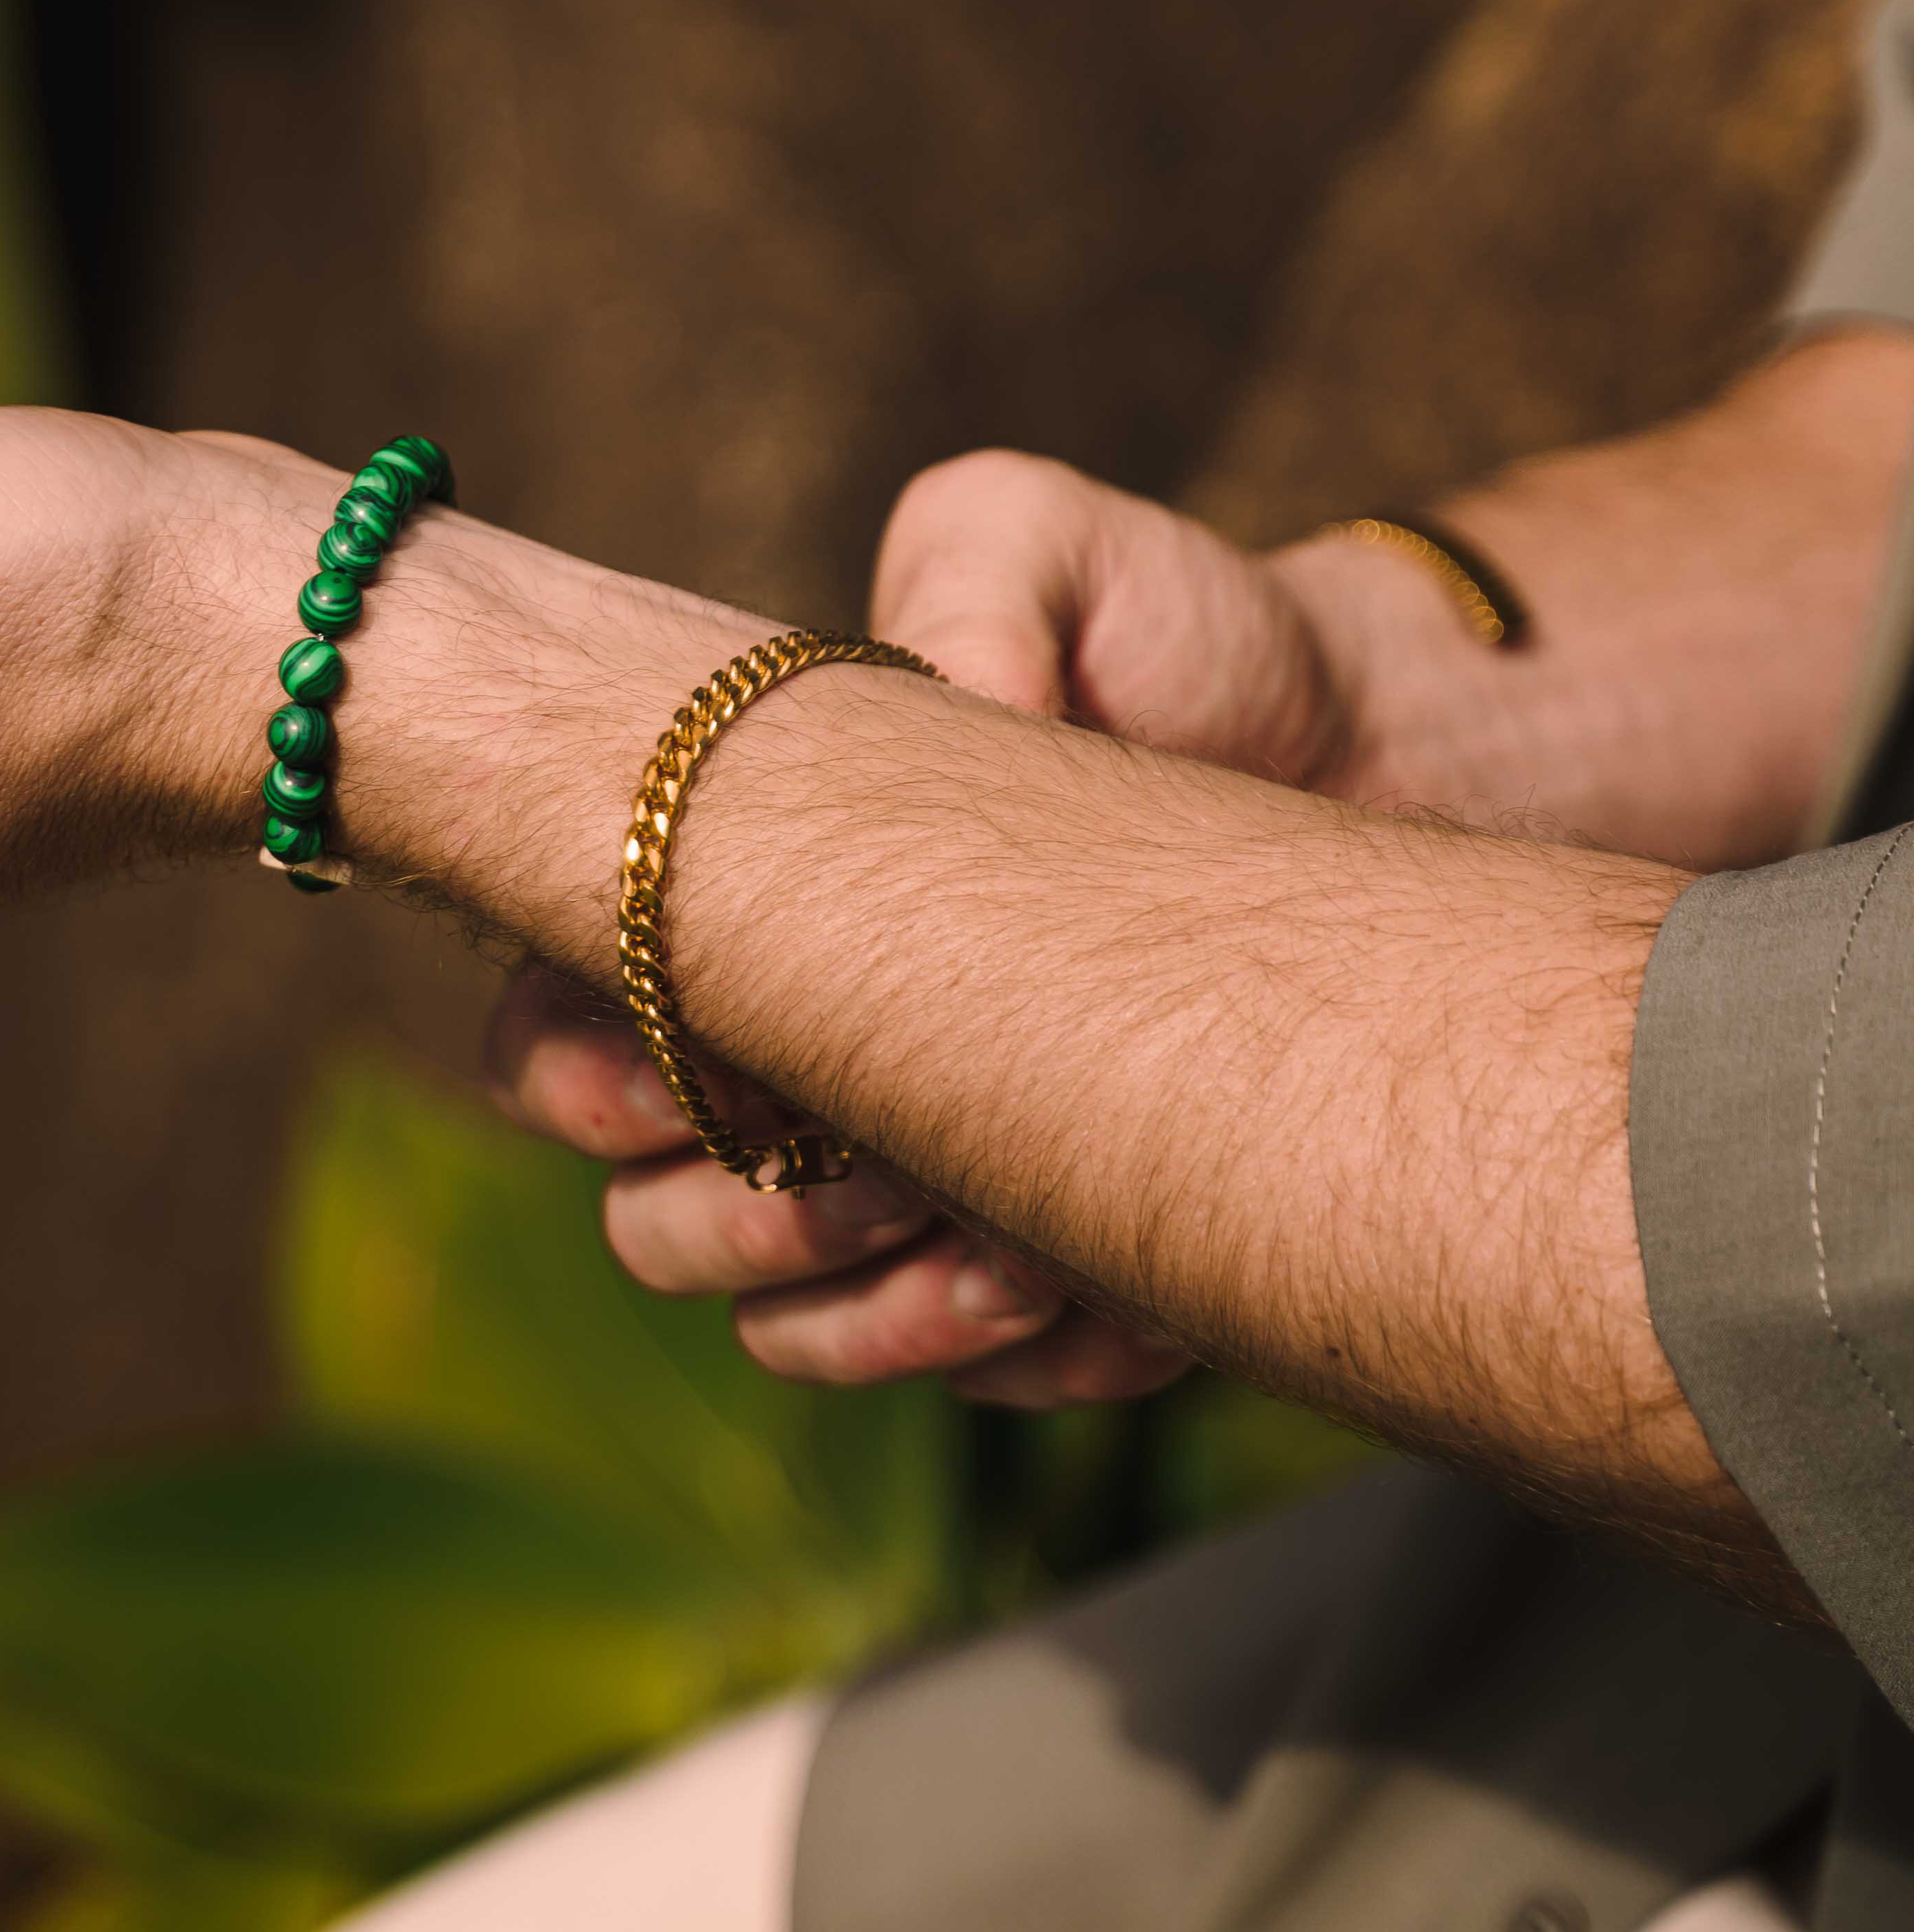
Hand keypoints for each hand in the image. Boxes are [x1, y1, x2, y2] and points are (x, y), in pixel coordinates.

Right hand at [487, 453, 1350, 1406]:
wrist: (1380, 755)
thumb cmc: (1179, 639)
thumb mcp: (1049, 544)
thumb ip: (960, 578)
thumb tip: (945, 710)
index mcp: (724, 914)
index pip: (551, 1042)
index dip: (597, 1080)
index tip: (736, 1057)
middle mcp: (788, 1064)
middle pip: (645, 1226)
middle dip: (746, 1214)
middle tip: (887, 1156)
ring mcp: (907, 1183)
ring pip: (785, 1334)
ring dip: (881, 1308)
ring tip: (1019, 1242)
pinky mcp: (1048, 1269)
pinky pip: (982, 1387)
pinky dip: (1043, 1355)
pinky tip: (1120, 1281)